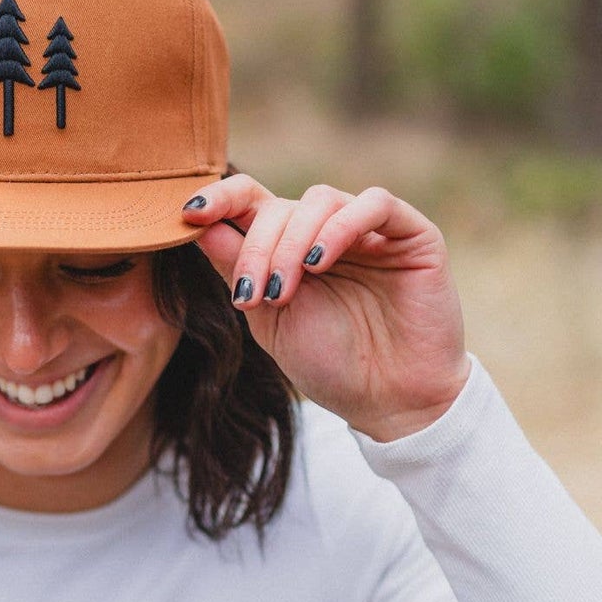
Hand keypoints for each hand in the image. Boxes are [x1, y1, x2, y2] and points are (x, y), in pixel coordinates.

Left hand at [181, 174, 469, 439]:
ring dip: (291, 243)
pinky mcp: (412, 235)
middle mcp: (328, 231)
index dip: (220, 198)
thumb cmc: (330, 365)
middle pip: (279, 206)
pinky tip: (320, 263)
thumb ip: (237, 270)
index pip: (252, 201)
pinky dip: (340, 227)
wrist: (390, 403)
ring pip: (320, 199)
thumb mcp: (269, 320)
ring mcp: (371, 230)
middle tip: (252, 297)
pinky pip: (374, 204)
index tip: (190, 215)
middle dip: (256, 249)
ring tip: (284, 292)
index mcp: (291, 247)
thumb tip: (199, 224)